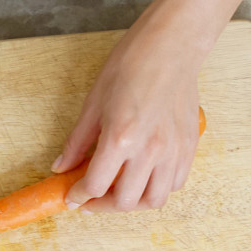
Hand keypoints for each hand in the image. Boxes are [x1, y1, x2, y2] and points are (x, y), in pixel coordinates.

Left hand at [52, 0, 218, 210]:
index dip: (79, 196)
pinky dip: (158, 188)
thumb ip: (77, 141)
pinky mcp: (189, 147)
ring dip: (133, 203)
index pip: (95, 185)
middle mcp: (150, 150)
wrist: (171, 45)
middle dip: (103, 205)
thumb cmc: (131, 64)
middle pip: (126, 202)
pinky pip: (176, 184)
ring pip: (154, 200)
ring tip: (120, 191)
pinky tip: (144, 177)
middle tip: (93, 196)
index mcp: (121, 138)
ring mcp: (173, 151)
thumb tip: (61, 167)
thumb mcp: (94, 102)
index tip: (72, 197)